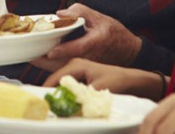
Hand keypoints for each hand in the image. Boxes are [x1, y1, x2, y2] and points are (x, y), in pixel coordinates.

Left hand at [32, 3, 141, 71]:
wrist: (130, 51)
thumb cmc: (114, 34)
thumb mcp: (99, 17)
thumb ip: (79, 12)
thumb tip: (60, 13)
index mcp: (94, 42)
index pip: (78, 49)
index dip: (63, 51)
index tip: (50, 52)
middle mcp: (90, 58)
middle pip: (65, 63)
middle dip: (46, 61)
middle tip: (30, 55)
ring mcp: (87, 67)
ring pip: (63, 69)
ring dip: (46, 65)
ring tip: (31, 57)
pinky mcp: (84, 71)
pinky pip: (66, 70)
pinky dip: (53, 66)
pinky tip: (41, 59)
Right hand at [43, 58, 164, 99]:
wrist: (133, 81)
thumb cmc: (119, 81)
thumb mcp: (99, 90)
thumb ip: (82, 97)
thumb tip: (69, 106)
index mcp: (75, 65)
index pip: (53, 79)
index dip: (46, 92)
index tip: (41, 105)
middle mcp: (73, 65)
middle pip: (54, 82)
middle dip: (51, 95)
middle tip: (47, 109)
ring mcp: (76, 71)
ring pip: (60, 85)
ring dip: (59, 96)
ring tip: (55, 108)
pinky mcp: (81, 79)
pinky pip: (68, 88)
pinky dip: (66, 97)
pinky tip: (66, 106)